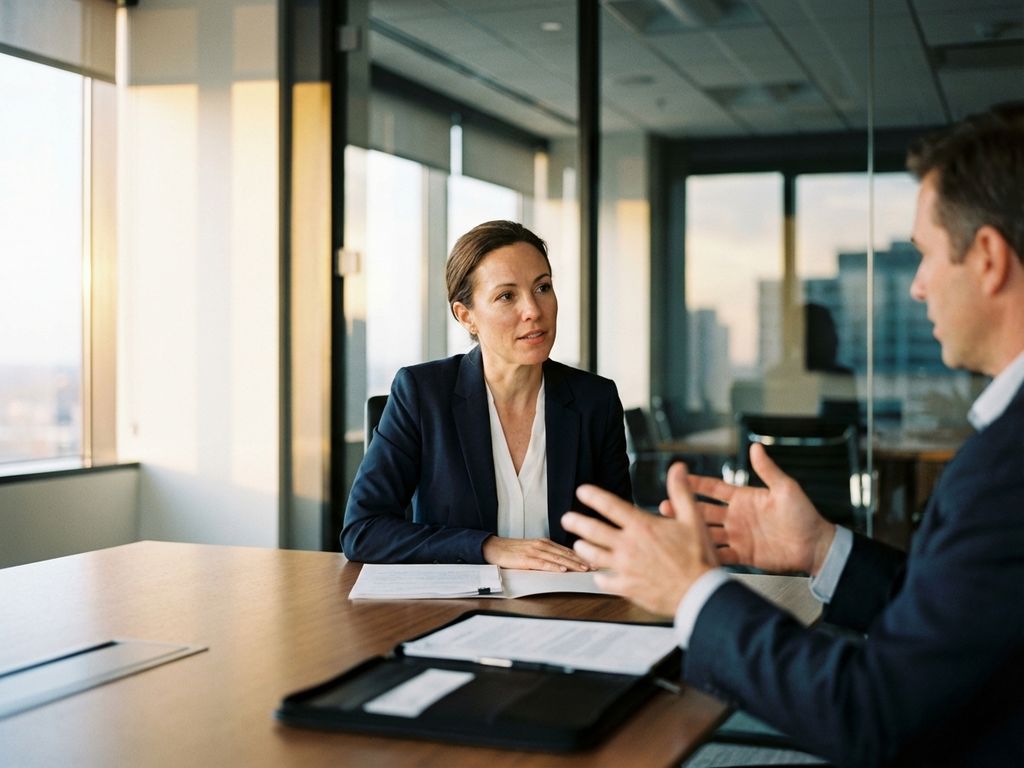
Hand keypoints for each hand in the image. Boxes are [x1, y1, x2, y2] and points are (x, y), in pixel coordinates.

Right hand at [482, 536, 592, 571]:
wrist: (493, 547)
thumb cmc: (512, 551)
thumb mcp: (532, 550)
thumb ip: (546, 555)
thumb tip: (561, 564)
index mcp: (544, 542)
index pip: (567, 550)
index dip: (582, 556)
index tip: (595, 561)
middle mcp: (541, 545)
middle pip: (566, 553)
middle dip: (583, 560)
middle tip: (596, 566)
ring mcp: (534, 551)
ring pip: (557, 558)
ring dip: (572, 564)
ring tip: (585, 570)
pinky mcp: (526, 559)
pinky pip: (543, 563)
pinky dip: (554, 567)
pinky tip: (563, 570)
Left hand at [561, 463, 718, 615]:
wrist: (700, 593)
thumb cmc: (698, 557)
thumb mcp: (693, 519)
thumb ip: (681, 492)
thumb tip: (678, 468)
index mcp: (642, 526)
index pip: (610, 506)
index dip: (593, 496)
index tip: (581, 490)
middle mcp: (628, 545)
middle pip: (593, 530)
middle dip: (577, 522)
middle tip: (566, 518)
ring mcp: (625, 567)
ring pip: (594, 555)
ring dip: (583, 548)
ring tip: (578, 545)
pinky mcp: (627, 587)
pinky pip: (605, 581)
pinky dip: (600, 578)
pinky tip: (599, 576)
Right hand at [661, 444, 834, 575]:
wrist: (815, 546)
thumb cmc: (804, 515)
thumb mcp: (786, 489)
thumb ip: (768, 470)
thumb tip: (756, 447)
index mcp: (744, 498)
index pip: (714, 488)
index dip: (696, 483)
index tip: (678, 477)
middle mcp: (736, 516)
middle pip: (703, 510)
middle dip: (684, 507)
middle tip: (664, 505)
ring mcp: (737, 536)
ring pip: (706, 532)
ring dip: (689, 530)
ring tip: (672, 529)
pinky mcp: (742, 554)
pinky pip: (720, 553)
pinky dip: (706, 553)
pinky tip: (691, 552)